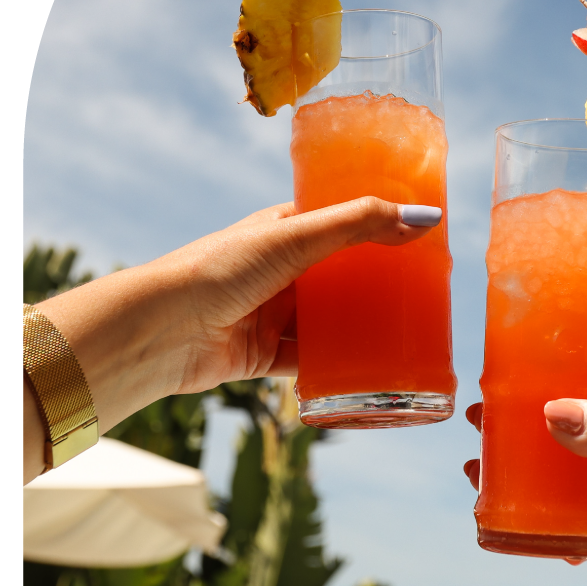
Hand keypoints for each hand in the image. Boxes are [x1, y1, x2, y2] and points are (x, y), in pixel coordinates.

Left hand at [24, 197, 439, 483]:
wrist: (159, 332)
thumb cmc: (220, 270)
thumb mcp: (295, 238)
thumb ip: (359, 225)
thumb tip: (425, 218)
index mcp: (285, 229)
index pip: (342, 219)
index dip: (380, 225)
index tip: (421, 234)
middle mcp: (281, 268)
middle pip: (343, 273)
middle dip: (379, 281)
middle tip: (426, 288)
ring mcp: (274, 311)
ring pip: (331, 318)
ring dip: (362, 324)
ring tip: (410, 329)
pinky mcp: (266, 354)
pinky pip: (313, 359)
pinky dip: (338, 363)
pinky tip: (372, 367)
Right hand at [464, 374, 586, 585]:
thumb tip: (556, 413)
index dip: (564, 373)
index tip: (516, 371)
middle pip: (584, 426)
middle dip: (536, 425)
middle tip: (484, 421)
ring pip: (578, 477)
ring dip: (536, 476)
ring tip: (483, 470)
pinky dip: (556, 527)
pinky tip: (525, 527)